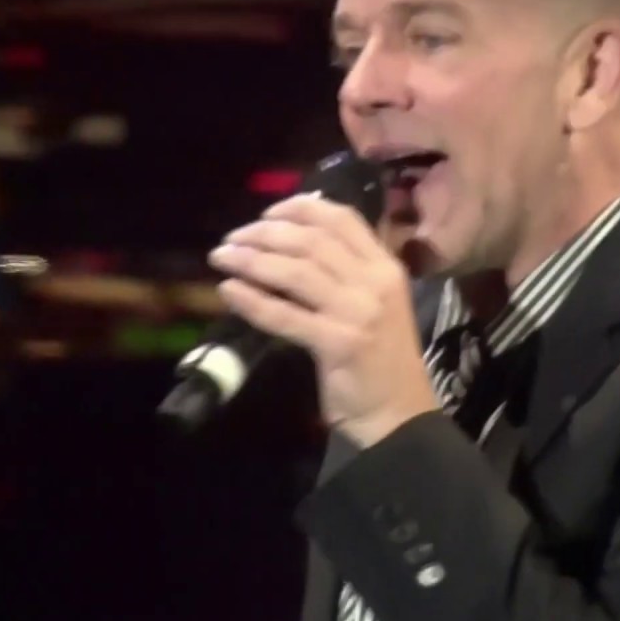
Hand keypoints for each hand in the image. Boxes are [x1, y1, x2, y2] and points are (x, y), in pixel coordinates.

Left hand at [207, 194, 439, 446]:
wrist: (397, 413)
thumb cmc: (380, 358)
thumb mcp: (374, 302)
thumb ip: (347, 271)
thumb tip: (293, 238)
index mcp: (386, 267)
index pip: (341, 218)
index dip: (299, 207)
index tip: (266, 214)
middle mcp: (376, 282)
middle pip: (312, 240)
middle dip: (264, 233)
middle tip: (231, 238)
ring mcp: (359, 312)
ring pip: (296, 272)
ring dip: (251, 260)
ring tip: (221, 257)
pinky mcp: (339, 342)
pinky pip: (286, 315)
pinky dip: (253, 300)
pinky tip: (229, 290)